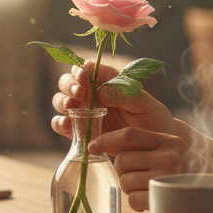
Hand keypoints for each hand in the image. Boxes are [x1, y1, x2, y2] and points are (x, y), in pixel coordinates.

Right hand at [51, 61, 174, 140]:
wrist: (153, 144)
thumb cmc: (151, 116)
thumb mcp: (143, 102)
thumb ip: (124, 95)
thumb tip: (102, 92)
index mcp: (106, 80)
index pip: (86, 68)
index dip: (80, 70)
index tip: (83, 77)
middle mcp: (91, 93)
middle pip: (68, 83)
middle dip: (69, 86)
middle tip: (78, 93)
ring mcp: (84, 112)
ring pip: (62, 102)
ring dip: (62, 102)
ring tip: (71, 107)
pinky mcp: (80, 132)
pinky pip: (63, 126)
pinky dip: (59, 124)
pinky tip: (66, 124)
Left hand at [89, 126, 203, 211]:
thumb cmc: (189, 174)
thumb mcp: (175, 151)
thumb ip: (151, 146)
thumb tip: (111, 146)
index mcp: (170, 140)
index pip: (130, 135)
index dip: (107, 140)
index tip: (93, 146)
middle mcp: (168, 155)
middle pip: (123, 159)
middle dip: (122, 170)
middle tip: (133, 176)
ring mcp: (166, 177)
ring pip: (125, 180)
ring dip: (129, 187)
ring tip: (145, 189)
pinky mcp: (164, 198)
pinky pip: (133, 200)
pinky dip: (136, 203)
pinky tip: (149, 201)